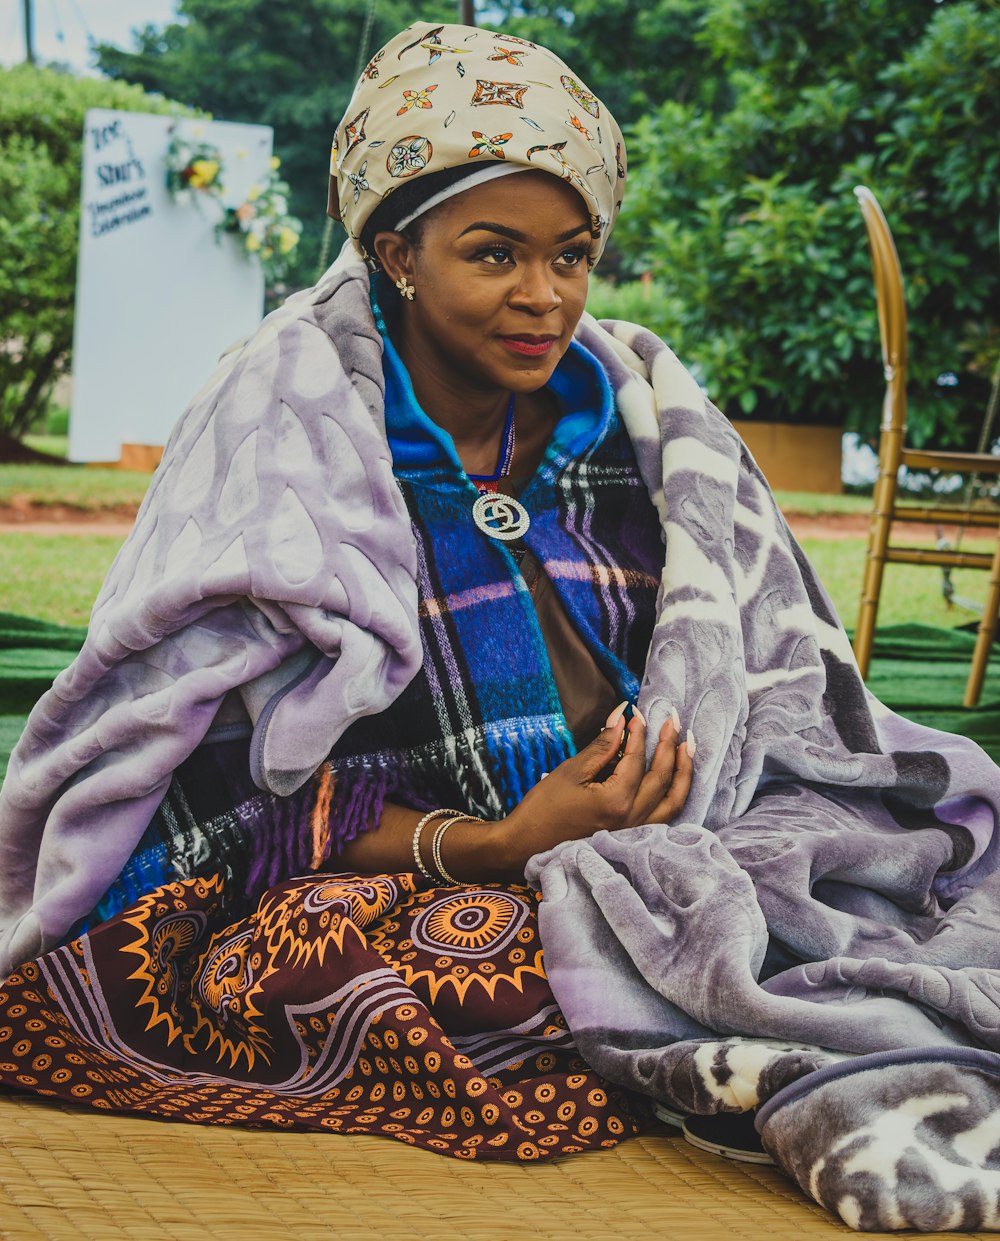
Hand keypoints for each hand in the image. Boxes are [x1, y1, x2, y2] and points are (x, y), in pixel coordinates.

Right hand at [497, 704, 692, 873]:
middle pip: (662, 776)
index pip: (637, 759)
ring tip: (686, 745)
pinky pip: (665, 814)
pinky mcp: (632, 838)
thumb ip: (601, 745)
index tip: (637, 713)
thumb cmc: (544, 808)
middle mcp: (632, 819)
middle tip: (672, 719)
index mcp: (615, 801)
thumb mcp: (570, 771)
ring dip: (683, 770)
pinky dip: (675, 793)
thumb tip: (621, 719)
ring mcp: (635, 831)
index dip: (639, 732)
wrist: (527, 845)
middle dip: (670, 743)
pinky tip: (677, 778)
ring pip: (673, 799)